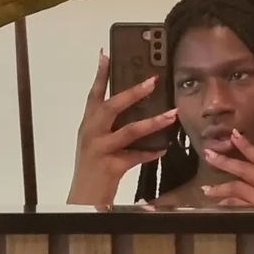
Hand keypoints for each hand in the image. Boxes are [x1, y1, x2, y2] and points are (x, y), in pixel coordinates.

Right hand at [67, 52, 177, 205]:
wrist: (82, 200)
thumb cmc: (91, 170)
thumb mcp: (95, 144)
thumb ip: (108, 128)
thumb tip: (135, 111)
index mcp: (87, 125)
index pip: (93, 94)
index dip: (100, 74)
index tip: (106, 53)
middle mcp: (91, 134)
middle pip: (111, 106)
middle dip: (133, 92)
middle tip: (153, 80)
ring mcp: (100, 150)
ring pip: (128, 131)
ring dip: (152, 122)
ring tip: (171, 114)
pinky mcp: (110, 166)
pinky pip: (136, 156)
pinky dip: (150, 152)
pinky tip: (163, 148)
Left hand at [201, 130, 253, 205]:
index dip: (247, 146)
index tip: (234, 134)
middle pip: (244, 169)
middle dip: (225, 161)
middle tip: (209, 155)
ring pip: (236, 187)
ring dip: (219, 188)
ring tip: (206, 189)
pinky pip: (236, 207)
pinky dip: (226, 205)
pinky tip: (217, 205)